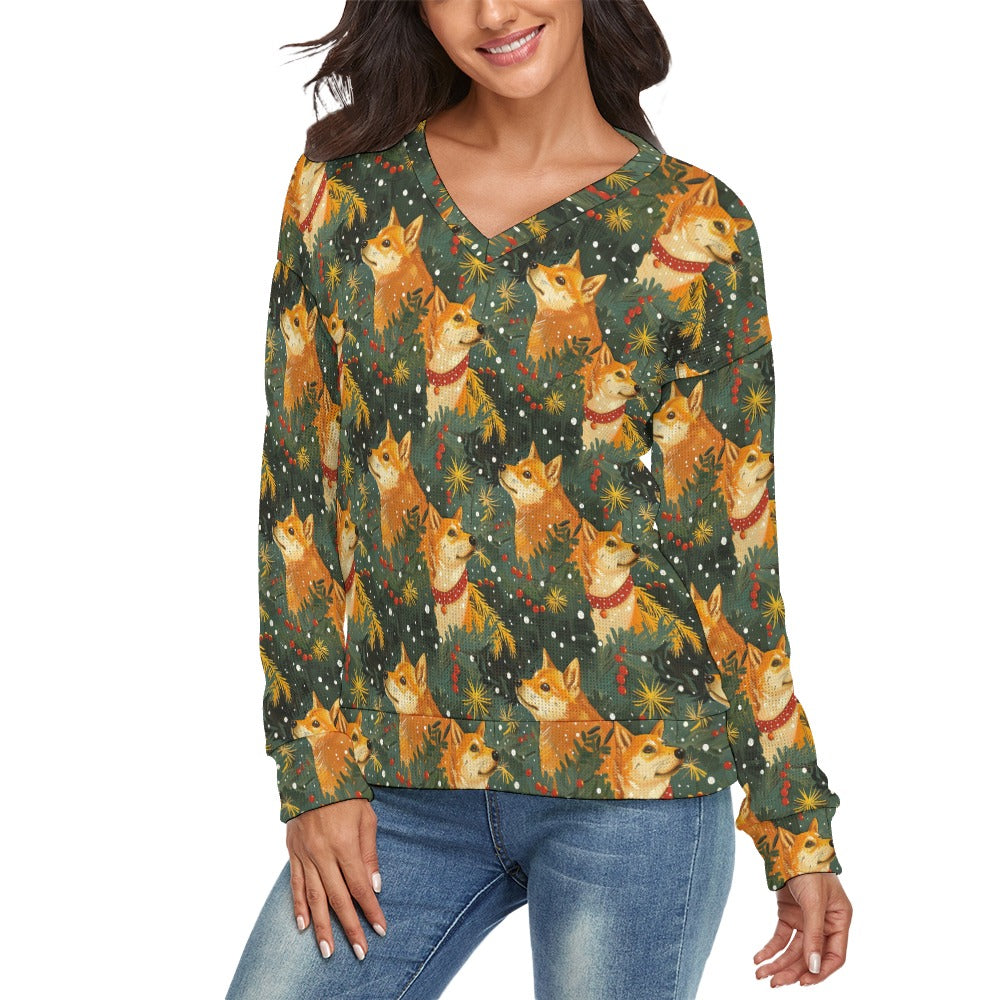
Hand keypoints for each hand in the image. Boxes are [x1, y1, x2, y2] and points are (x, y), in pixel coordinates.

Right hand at [286, 799, 387, 960]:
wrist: (314, 773)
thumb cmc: (347, 794)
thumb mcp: (367, 817)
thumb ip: (369, 853)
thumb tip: (374, 886)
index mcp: (344, 844)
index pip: (359, 886)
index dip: (370, 909)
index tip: (380, 929)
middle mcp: (323, 853)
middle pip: (337, 898)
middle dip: (350, 927)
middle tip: (360, 952)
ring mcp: (305, 854)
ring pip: (314, 897)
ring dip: (322, 927)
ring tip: (328, 950)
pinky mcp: (293, 852)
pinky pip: (295, 884)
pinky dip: (298, 906)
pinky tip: (303, 926)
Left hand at [753, 872, 851, 986]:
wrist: (790, 845)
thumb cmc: (810, 870)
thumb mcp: (814, 903)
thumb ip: (814, 935)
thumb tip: (813, 968)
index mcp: (839, 921)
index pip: (834, 956)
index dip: (820, 971)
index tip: (803, 982)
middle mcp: (824, 924)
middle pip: (809, 956)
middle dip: (791, 970)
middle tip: (774, 983)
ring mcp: (805, 920)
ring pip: (793, 950)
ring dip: (777, 963)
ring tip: (760, 974)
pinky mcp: (789, 914)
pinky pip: (780, 937)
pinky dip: (770, 948)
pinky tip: (758, 958)